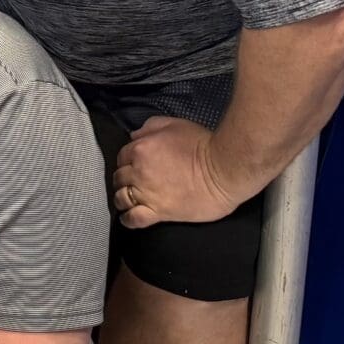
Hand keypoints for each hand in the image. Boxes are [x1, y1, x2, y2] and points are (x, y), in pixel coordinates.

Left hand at [113, 116, 240, 227]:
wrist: (224, 169)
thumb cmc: (203, 144)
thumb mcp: (173, 124)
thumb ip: (150, 127)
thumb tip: (134, 136)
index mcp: (140, 149)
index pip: (122, 157)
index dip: (127, 161)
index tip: (133, 166)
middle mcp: (139, 172)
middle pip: (120, 177)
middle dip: (124, 179)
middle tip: (132, 182)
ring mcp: (147, 194)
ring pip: (122, 198)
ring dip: (122, 198)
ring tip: (128, 200)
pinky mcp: (160, 212)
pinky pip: (134, 218)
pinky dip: (128, 219)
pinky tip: (128, 218)